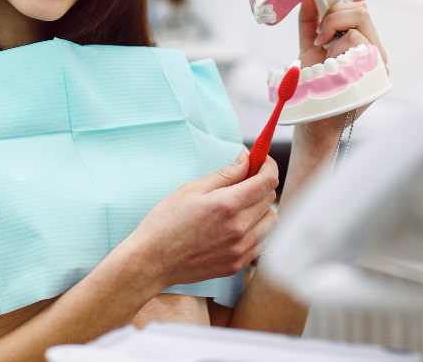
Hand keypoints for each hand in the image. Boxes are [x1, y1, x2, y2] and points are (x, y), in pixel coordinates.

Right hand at [126, 150, 278, 288]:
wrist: (152, 261)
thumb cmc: (165, 221)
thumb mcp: (191, 189)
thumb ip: (224, 174)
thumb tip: (246, 159)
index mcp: (227, 205)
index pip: (267, 181)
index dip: (268, 166)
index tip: (262, 161)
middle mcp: (239, 228)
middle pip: (270, 199)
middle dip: (261, 184)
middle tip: (244, 180)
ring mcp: (240, 249)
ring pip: (270, 221)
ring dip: (261, 208)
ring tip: (240, 205)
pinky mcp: (238, 264)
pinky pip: (261, 241)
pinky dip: (256, 229)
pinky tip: (236, 225)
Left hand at [296, 0, 388, 137]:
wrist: (314, 118)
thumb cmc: (314, 85)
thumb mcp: (309, 49)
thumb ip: (310, 24)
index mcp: (362, 41)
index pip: (360, 7)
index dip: (341, 0)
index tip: (319, 4)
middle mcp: (375, 49)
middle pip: (362, 9)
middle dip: (333, 15)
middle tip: (319, 36)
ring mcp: (378, 60)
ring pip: (359, 22)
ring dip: (333, 33)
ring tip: (325, 55)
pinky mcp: (377, 71)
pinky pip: (357, 41)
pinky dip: (336, 48)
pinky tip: (332, 65)